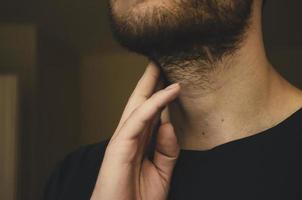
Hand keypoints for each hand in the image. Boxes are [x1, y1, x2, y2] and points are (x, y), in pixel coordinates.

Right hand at [91, 61, 180, 199]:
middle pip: (141, 102)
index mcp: (139, 142)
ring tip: (161, 64)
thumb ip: (167, 150)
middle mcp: (130, 136)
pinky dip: (155, 103)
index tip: (170, 78)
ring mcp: (123, 139)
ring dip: (151, 83)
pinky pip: (139, 119)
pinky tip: (169, 90)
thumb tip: (168, 125)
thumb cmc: (137, 197)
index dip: (159, 94)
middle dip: (150, 81)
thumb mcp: (162, 172)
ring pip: (138, 104)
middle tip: (160, 61)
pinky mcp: (120, 145)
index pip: (150, 112)